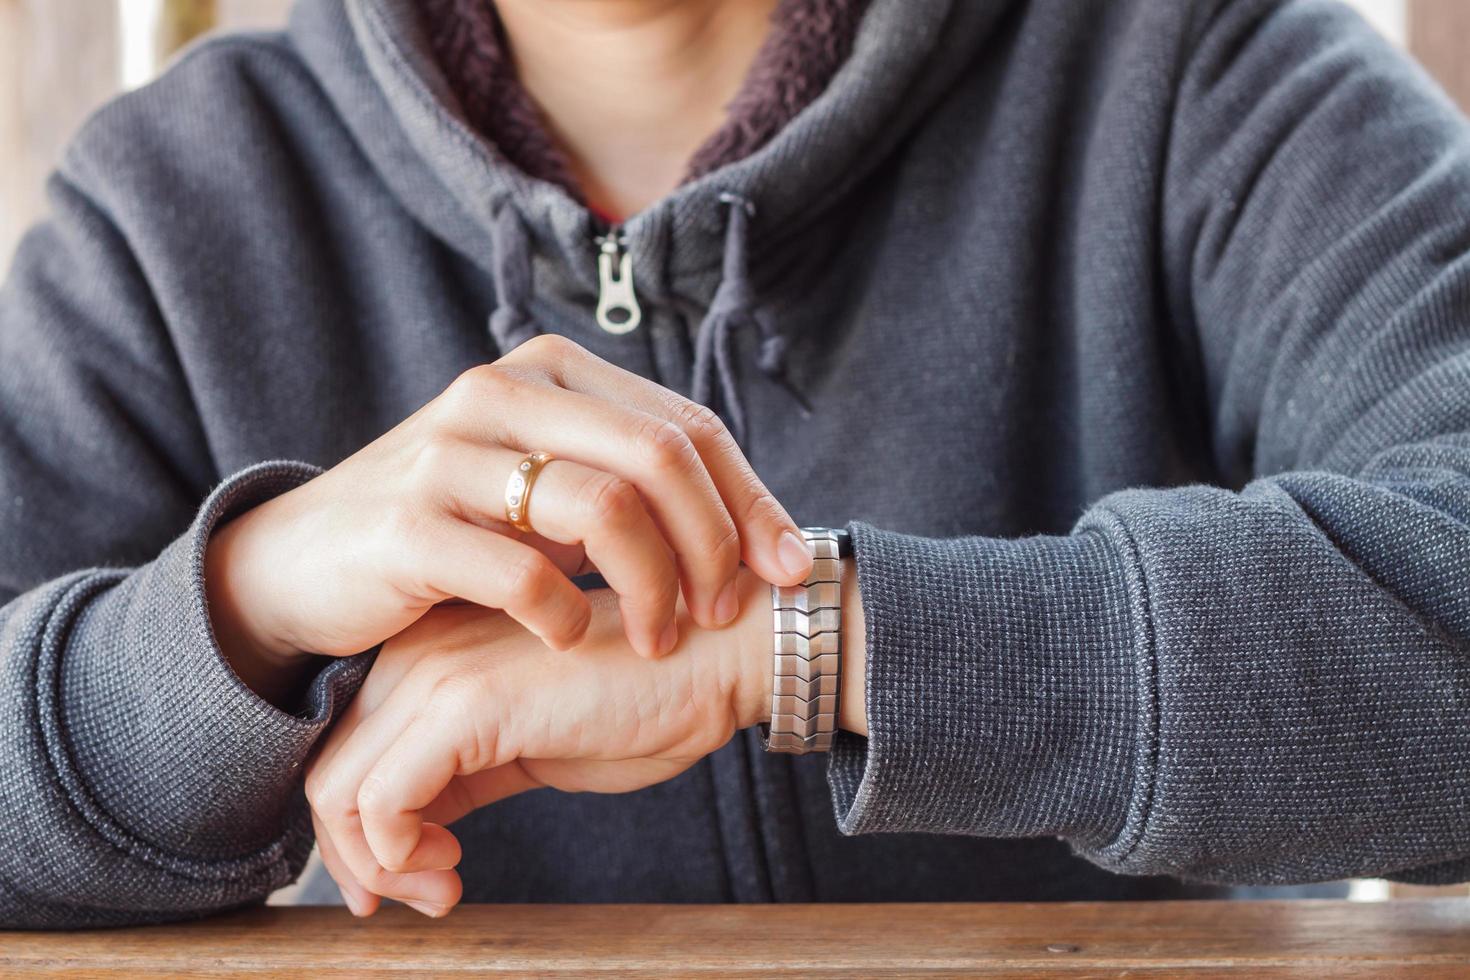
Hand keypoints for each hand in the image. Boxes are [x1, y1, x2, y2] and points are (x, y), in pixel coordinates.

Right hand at [206, 335, 813, 695]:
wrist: (301, 566)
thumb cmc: (449, 534)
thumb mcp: (540, 489)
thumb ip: (626, 484)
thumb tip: (752, 530)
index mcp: (551, 375)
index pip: (686, 425)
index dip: (752, 500)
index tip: (789, 572)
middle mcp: (502, 391)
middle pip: (660, 455)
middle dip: (715, 544)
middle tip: (722, 614)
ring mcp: (449, 452)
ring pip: (605, 504)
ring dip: (654, 584)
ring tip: (659, 639)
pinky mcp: (407, 523)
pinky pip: (523, 569)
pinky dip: (567, 614)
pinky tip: (572, 640)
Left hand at [303, 573, 774, 917]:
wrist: (718, 654)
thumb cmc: (643, 698)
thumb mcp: (530, 743)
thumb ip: (463, 773)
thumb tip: (411, 835)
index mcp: (434, 652)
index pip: (350, 750)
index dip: (362, 831)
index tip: (414, 877)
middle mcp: (419, 653)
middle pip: (332, 772)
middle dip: (364, 858)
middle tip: (429, 895)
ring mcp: (438, 674)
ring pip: (342, 791)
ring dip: (381, 866)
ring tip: (445, 886)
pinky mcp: (467, 707)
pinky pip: (383, 801)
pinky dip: (399, 856)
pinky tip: (455, 868)